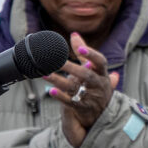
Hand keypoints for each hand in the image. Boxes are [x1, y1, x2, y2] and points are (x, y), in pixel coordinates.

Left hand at [45, 32, 118, 147]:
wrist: (101, 113)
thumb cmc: (96, 86)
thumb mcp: (94, 70)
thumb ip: (84, 54)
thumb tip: (74, 34)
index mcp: (103, 73)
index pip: (100, 62)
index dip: (91, 55)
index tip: (80, 49)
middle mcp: (99, 84)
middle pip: (86, 75)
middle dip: (71, 68)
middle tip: (56, 61)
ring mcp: (92, 97)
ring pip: (75, 88)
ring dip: (59, 81)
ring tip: (45, 74)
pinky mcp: (83, 108)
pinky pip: (71, 102)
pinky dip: (60, 96)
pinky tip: (50, 90)